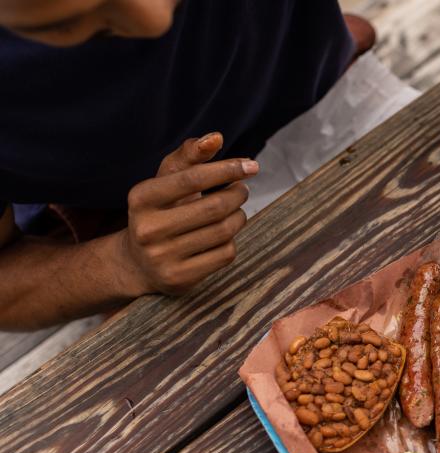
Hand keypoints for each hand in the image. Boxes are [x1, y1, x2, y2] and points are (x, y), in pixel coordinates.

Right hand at [116, 133, 257, 295]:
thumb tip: (216, 137)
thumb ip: (189, 156)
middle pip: (214, 207)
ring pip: (223, 231)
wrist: (138, 262)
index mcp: (141, 198)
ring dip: (239, 216)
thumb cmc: (160, 211)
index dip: (226, 169)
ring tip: (236, 210)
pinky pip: (225, 254)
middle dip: (237, 194)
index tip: (251, 165)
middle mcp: (147, 229)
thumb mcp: (165, 181)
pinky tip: (224, 235)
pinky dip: (232, 241)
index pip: (191, 178)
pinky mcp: (179, 279)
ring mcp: (162, 257)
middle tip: (243, 189)